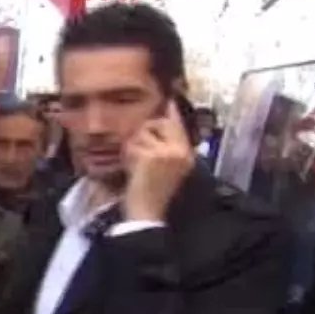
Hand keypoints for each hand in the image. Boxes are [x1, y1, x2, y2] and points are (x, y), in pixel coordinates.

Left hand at [123, 101, 195, 220]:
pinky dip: (127, 155)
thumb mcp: (166, 168)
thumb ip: (165, 146)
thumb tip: (163, 122)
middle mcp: (180, 151)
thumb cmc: (152, 192)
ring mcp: (166, 152)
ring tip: (136, 166)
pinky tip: (131, 169)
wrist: (147, 212)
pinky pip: (132, 144)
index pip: (179, 126)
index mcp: (187, 155)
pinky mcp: (151, 156)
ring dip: (133, 146)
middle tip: (138, 152)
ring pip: (142, 132)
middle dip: (144, 133)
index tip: (170, 100)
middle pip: (159, 123)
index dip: (172, 113)